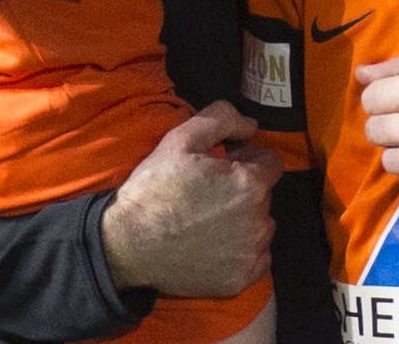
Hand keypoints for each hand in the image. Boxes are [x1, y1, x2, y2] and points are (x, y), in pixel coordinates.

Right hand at [102, 101, 279, 296]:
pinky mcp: (239, 279)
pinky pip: (257, 259)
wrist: (128, 244)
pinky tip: (214, 244)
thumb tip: (251, 125)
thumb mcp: (181, 138)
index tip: (225, 166)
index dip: (248, 160)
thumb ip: (222, 119)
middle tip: (209, 192)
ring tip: (208, 219)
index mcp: (250, 184)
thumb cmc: (155, 188)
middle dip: (244, 189)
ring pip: (261, 226)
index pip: (271, 163)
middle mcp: (258, 220)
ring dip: (244, 220)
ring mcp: (249, 253)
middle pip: (264, 195)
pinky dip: (242, 251)